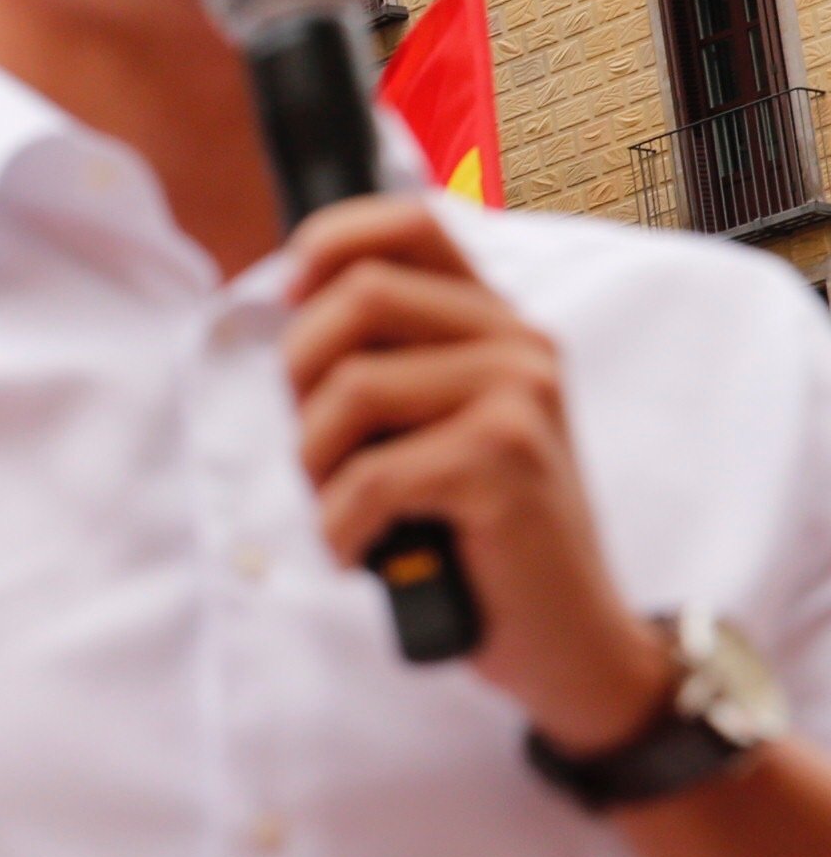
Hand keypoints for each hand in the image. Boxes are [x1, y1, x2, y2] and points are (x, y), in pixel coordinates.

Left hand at [283, 196, 675, 751]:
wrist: (566, 632)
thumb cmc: (476, 533)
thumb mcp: (434, 426)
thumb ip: (388, 359)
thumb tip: (294, 297)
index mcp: (497, 322)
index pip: (411, 224)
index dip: (329, 246)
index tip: (290, 301)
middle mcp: (519, 345)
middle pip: (359, 297)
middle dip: (301, 378)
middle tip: (322, 453)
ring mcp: (520, 398)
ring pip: (350, 389)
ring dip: (318, 468)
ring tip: (353, 511)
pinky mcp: (504, 461)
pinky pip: (367, 477)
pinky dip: (341, 529)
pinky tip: (370, 554)